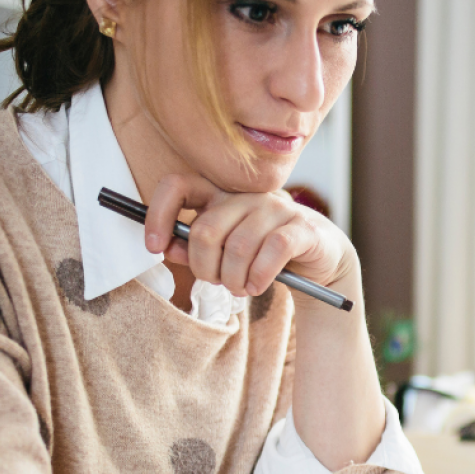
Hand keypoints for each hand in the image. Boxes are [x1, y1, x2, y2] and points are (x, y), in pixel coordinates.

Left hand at [143, 173, 354, 298]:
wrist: (320, 259)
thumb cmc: (265, 253)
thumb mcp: (225, 251)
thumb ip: (195, 247)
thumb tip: (166, 247)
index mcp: (222, 195)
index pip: (178, 185)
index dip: (159, 214)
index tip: (154, 247)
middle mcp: (247, 196)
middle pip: (205, 230)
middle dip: (205, 268)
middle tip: (216, 282)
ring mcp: (276, 209)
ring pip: (238, 247)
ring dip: (233, 280)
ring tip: (241, 288)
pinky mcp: (300, 228)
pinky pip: (271, 253)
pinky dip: (259, 278)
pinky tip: (257, 286)